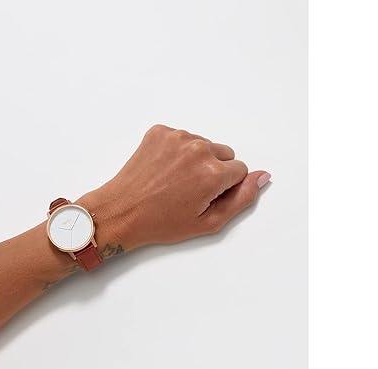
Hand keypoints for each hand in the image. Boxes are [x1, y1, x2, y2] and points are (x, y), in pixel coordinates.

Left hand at [77, 124, 270, 252]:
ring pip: (204, 145)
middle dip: (214, 171)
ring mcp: (177, 137)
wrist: (121, 211)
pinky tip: (164, 170)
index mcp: (212, 172)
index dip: (225, 187)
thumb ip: (242, 199)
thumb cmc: (161, 222)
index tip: (206, 197)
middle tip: (190, 190)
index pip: (240, 170)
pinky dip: (178, 152)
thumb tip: (262, 177)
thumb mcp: (208, 222)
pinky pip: (183, 138)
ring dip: (196, 160)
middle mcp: (198, 148)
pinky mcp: (160, 132)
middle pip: (224, 154)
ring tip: (174, 181)